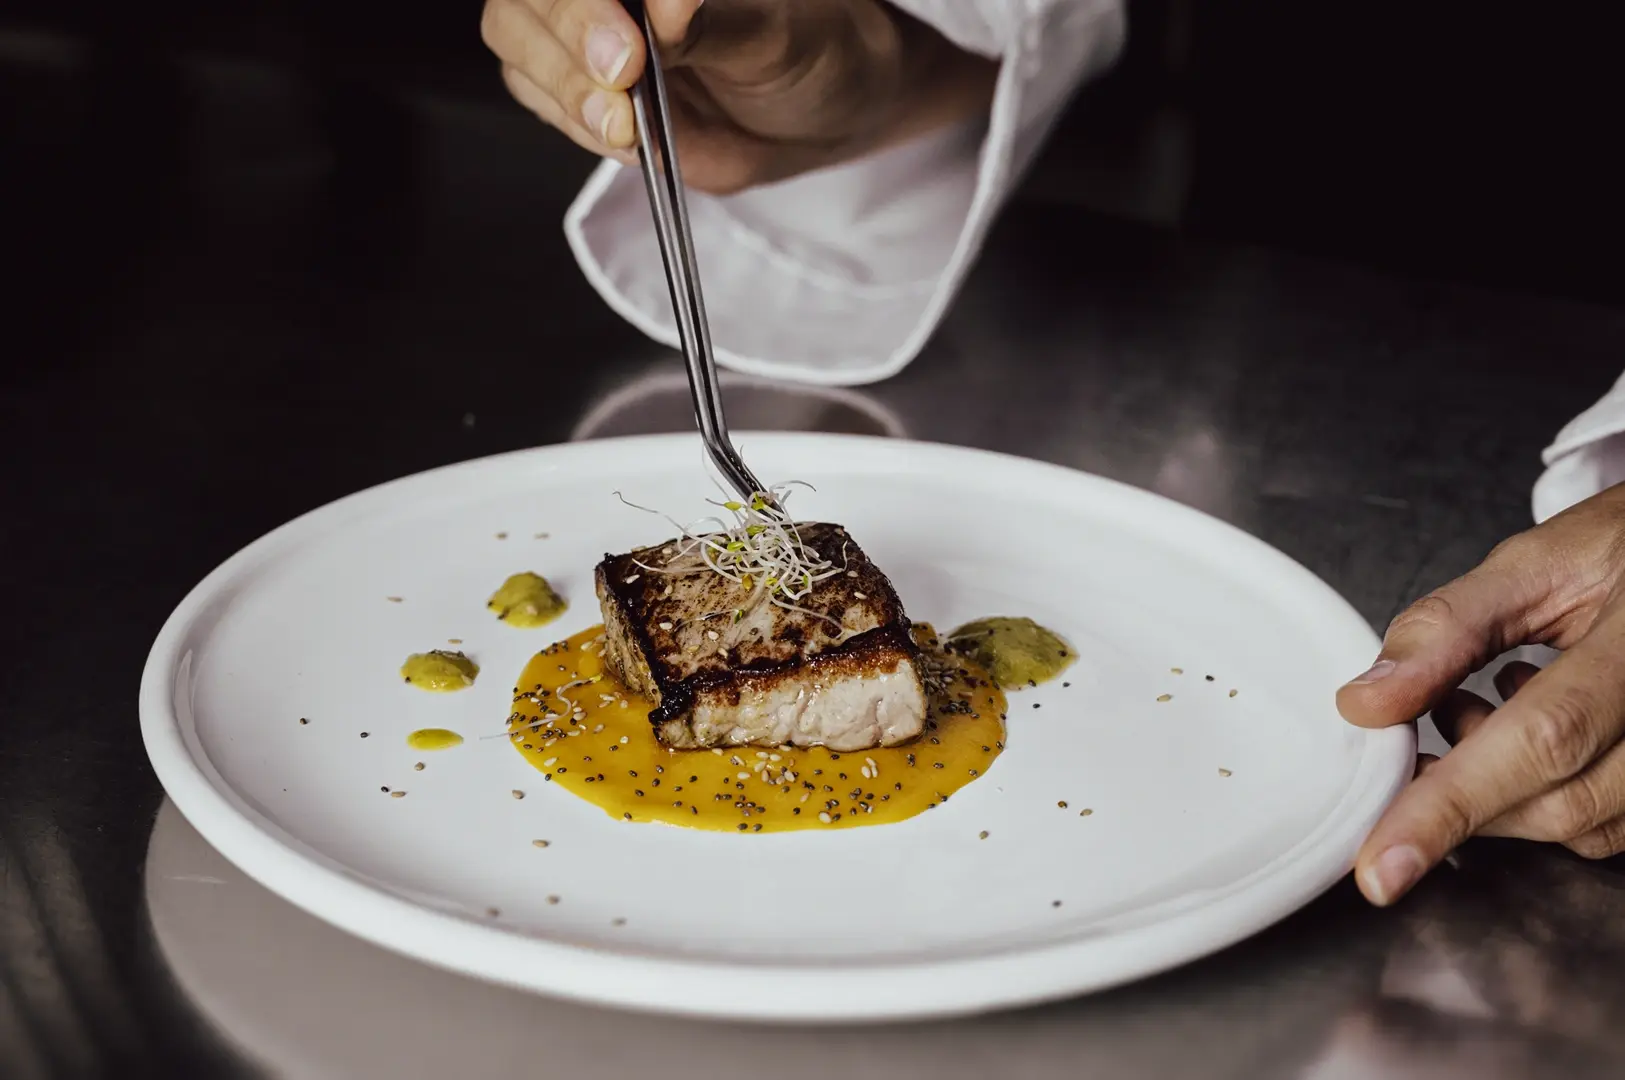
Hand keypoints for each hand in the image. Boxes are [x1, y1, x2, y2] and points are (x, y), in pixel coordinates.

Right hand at [479, 0, 996, 193]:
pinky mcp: (582, 87)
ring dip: (565, 92)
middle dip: (566, 48)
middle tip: (623, 85)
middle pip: (524, 2)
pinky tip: (625, 137)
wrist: (823, 112)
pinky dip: (575, 122)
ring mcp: (583, 30)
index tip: (628, 51)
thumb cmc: (810, 49)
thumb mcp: (777, 34)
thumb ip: (716, 22)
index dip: (582, 7)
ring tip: (626, 128)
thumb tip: (670, 6)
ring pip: (517, 44)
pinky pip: (541, 98)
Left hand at [1338, 481, 1624, 905]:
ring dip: (1497, 789)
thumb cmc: (1624, 549)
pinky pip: (1606, 820)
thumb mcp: (1537, 561)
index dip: (1451, 806)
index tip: (1382, 865)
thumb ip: (1448, 628)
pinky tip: (1519, 724)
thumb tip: (1366, 705)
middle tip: (1408, 739)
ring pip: (1582, 822)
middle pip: (1561, 799)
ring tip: (1472, 706)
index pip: (1542, 738)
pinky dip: (1539, 791)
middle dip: (1461, 795)